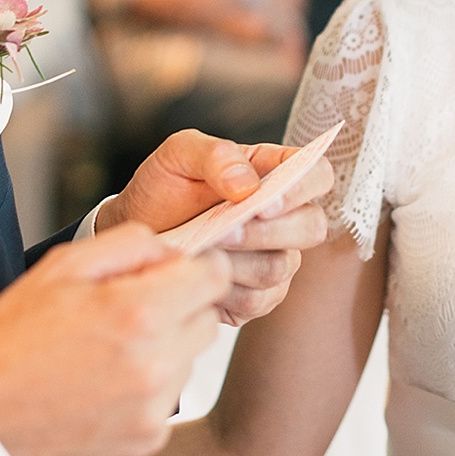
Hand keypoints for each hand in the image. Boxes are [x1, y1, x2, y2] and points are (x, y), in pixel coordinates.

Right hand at [0, 222, 229, 455]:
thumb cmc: (14, 341)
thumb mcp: (62, 267)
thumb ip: (129, 245)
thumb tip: (171, 252)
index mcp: (138, 313)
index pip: (214, 278)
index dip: (197, 268)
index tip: (176, 273)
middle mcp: (156, 363)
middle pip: (207, 318)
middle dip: (180, 307)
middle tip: (132, 310)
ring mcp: (154, 406)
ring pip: (190, 358)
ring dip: (166, 348)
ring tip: (111, 350)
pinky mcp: (148, 438)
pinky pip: (171, 396)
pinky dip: (149, 386)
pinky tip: (107, 382)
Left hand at [99, 131, 334, 325]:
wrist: (137, 232)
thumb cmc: (163, 188)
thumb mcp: (179, 156)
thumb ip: (216, 155)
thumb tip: (247, 184)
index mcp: (273, 174)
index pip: (317, 175)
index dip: (302, 189)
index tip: (263, 200)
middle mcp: (283, 218)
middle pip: (311, 227)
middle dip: (268, 232)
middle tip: (224, 230)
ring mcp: (274, 258)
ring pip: (281, 268)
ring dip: (240, 261)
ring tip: (202, 249)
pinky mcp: (256, 297)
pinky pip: (257, 300)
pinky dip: (225, 289)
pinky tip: (200, 273)